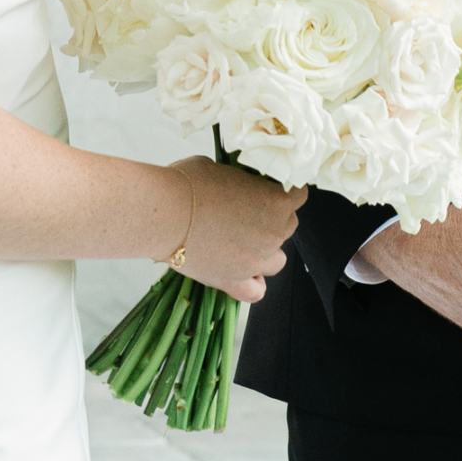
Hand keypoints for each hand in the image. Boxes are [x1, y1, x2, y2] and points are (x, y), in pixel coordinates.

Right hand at [169, 154, 302, 304]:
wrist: (163, 213)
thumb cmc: (188, 184)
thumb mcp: (219, 169)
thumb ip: (239, 181)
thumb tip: (235, 184)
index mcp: (276, 201)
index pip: (298, 195)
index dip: (282, 191)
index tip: (267, 189)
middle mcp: (273, 233)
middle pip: (288, 225)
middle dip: (273, 218)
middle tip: (247, 213)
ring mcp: (256, 260)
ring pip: (277, 260)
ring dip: (266, 251)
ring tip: (243, 243)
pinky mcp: (234, 280)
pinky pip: (256, 291)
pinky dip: (253, 284)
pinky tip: (243, 274)